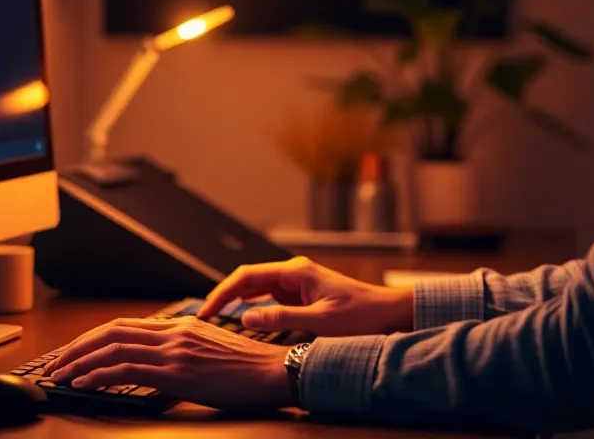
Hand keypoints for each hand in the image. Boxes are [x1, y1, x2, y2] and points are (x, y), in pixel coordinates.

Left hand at [45, 316, 293, 411]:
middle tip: (55, 364)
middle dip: (77, 348)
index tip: (74, 353)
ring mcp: (175, 350)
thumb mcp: (212, 353)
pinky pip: (126, 369)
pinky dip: (98, 375)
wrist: (277, 373)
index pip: (124, 326)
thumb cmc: (250, 370)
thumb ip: (184, 352)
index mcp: (181, 326)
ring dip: (79, 362)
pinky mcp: (177, 372)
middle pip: (111, 332)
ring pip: (112, 348)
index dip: (93, 338)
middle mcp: (174, 332)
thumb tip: (159, 365)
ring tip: (59, 376)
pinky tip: (83, 383)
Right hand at [198, 255, 413, 336]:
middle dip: (224, 297)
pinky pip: (270, 300)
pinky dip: (253, 308)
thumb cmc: (361, 316)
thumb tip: (246, 317)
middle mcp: (293, 273)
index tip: (206, 311)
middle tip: (205, 318)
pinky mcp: (302, 296)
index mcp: (295, 271)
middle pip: (247, 280)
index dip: (222, 293)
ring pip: (257, 289)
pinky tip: (244, 322)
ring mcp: (297, 284)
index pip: (246, 276)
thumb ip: (281, 318)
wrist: (389, 314)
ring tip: (217, 321)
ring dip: (237, 302)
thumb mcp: (320, 321)